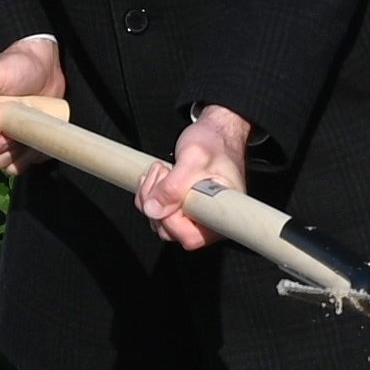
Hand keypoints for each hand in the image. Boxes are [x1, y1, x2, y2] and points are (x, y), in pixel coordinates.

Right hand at [0, 35, 63, 170]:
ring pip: (4, 164)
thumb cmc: (14, 66)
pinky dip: (32, 154)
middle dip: (5, 144)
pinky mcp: (19, 148)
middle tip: (17, 121)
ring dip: (20, 148)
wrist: (46, 68)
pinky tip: (37, 132)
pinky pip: (22, 164)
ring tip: (28, 120)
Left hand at [137, 105, 252, 252]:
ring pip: (158, 221)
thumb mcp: (194, 159)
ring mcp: (192, 215)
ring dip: (151, 195)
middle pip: (169, 231)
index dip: (173, 219)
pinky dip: (149, 194)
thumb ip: (173, 186)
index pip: (191, 237)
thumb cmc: (215, 143)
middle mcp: (208, 220)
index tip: (173, 195)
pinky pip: (155, 212)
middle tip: (164, 174)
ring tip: (164, 171)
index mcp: (221, 214)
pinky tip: (160, 176)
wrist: (216, 132)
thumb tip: (153, 209)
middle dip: (158, 201)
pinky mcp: (180, 209)